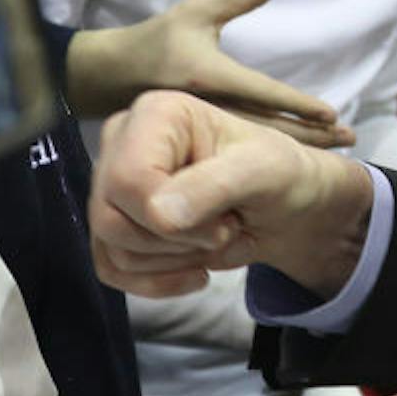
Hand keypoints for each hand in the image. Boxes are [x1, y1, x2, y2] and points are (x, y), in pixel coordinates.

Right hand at [66, 0, 352, 147]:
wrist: (112, 76)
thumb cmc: (159, 37)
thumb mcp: (199, 9)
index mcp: (212, 76)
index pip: (264, 92)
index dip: (298, 104)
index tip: (332, 113)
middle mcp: (211, 108)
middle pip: (270, 128)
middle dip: (313, 134)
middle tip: (352, 138)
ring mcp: (206, 129)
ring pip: (261, 144)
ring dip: (301, 146)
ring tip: (338, 148)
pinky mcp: (204, 141)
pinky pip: (245, 150)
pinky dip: (277, 152)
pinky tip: (303, 154)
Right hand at [89, 90, 374, 298]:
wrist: (284, 206)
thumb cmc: (277, 173)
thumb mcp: (264, 170)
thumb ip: (215, 185)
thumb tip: (159, 214)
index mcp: (155, 114)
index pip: (129, 180)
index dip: (174, 221)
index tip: (226, 222)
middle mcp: (123, 143)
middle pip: (112, 220)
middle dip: (180, 242)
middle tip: (228, 228)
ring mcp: (112, 184)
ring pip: (115, 250)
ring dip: (177, 261)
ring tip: (218, 237)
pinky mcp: (115, 222)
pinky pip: (112, 269)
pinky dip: (157, 282)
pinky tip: (197, 272)